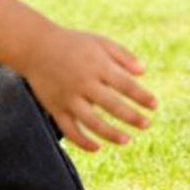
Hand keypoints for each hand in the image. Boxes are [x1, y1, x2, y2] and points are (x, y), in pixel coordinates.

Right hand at [24, 24, 157, 151]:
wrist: (35, 46)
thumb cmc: (73, 43)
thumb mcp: (99, 42)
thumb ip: (122, 55)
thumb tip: (143, 72)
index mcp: (97, 66)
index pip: (125, 84)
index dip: (141, 96)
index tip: (154, 105)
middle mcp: (83, 83)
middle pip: (111, 105)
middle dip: (131, 117)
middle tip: (147, 125)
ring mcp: (68, 97)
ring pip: (91, 122)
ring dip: (110, 134)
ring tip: (127, 140)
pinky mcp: (55, 108)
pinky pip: (70, 130)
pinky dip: (83, 142)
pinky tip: (97, 147)